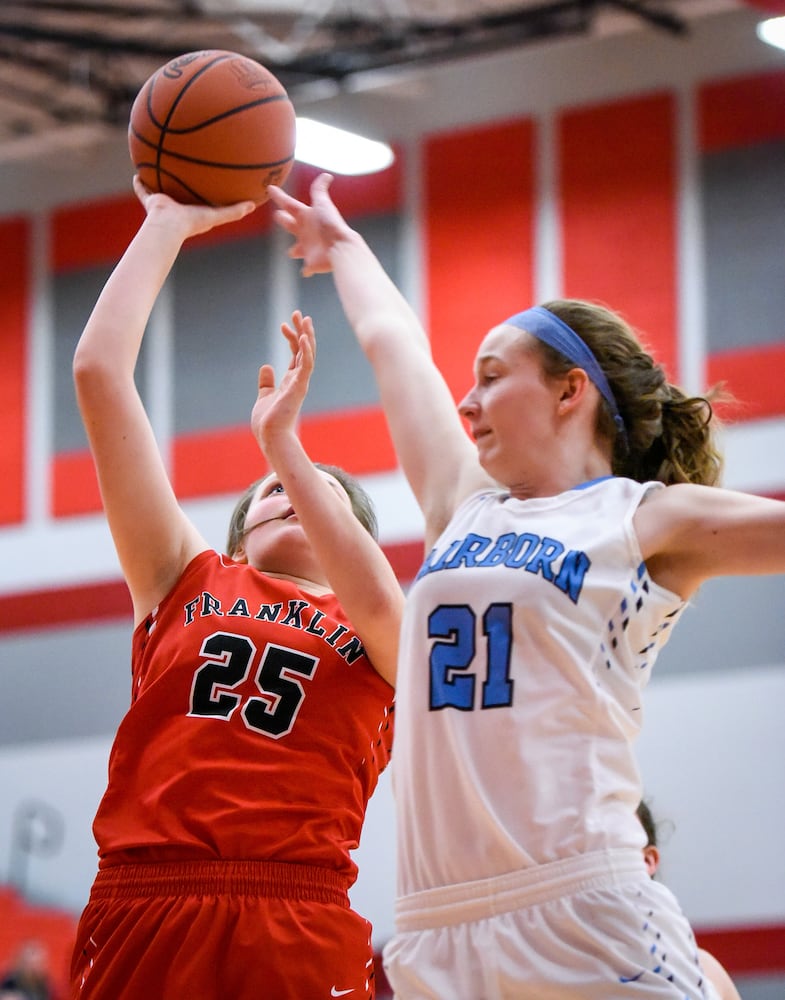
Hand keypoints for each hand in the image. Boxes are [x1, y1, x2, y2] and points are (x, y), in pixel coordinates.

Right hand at [132, 174, 256, 240]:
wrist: (169, 226)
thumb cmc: (193, 222)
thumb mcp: (217, 215)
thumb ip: (234, 211)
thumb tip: (254, 205)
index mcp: (194, 211)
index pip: (202, 200)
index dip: (205, 192)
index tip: (209, 183)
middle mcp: (178, 208)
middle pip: (181, 193)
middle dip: (183, 184)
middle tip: (186, 171)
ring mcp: (164, 204)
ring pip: (162, 190)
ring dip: (160, 180)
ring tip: (160, 165)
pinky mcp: (151, 202)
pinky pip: (143, 191)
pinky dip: (140, 184)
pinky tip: (137, 171)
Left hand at [251, 310, 314, 450]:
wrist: (270, 437)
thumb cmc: (268, 422)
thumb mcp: (264, 396)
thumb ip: (266, 382)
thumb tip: (266, 366)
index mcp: (292, 381)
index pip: (295, 354)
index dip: (292, 338)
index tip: (284, 324)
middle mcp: (299, 380)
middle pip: (304, 350)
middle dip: (302, 331)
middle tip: (299, 313)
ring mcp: (300, 383)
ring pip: (308, 355)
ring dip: (307, 336)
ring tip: (304, 318)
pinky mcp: (299, 388)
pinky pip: (306, 366)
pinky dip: (306, 351)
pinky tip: (303, 337)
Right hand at [267, 173, 352, 275]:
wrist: (339, 247)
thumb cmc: (330, 224)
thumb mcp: (322, 203)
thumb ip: (319, 189)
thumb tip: (326, 175)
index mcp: (306, 217)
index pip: (289, 205)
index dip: (280, 197)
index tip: (270, 189)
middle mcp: (306, 231)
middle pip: (291, 225)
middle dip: (284, 221)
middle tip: (278, 216)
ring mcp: (308, 247)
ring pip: (298, 248)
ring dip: (295, 250)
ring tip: (291, 252)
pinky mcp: (312, 262)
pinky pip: (307, 268)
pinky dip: (306, 270)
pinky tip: (305, 272)